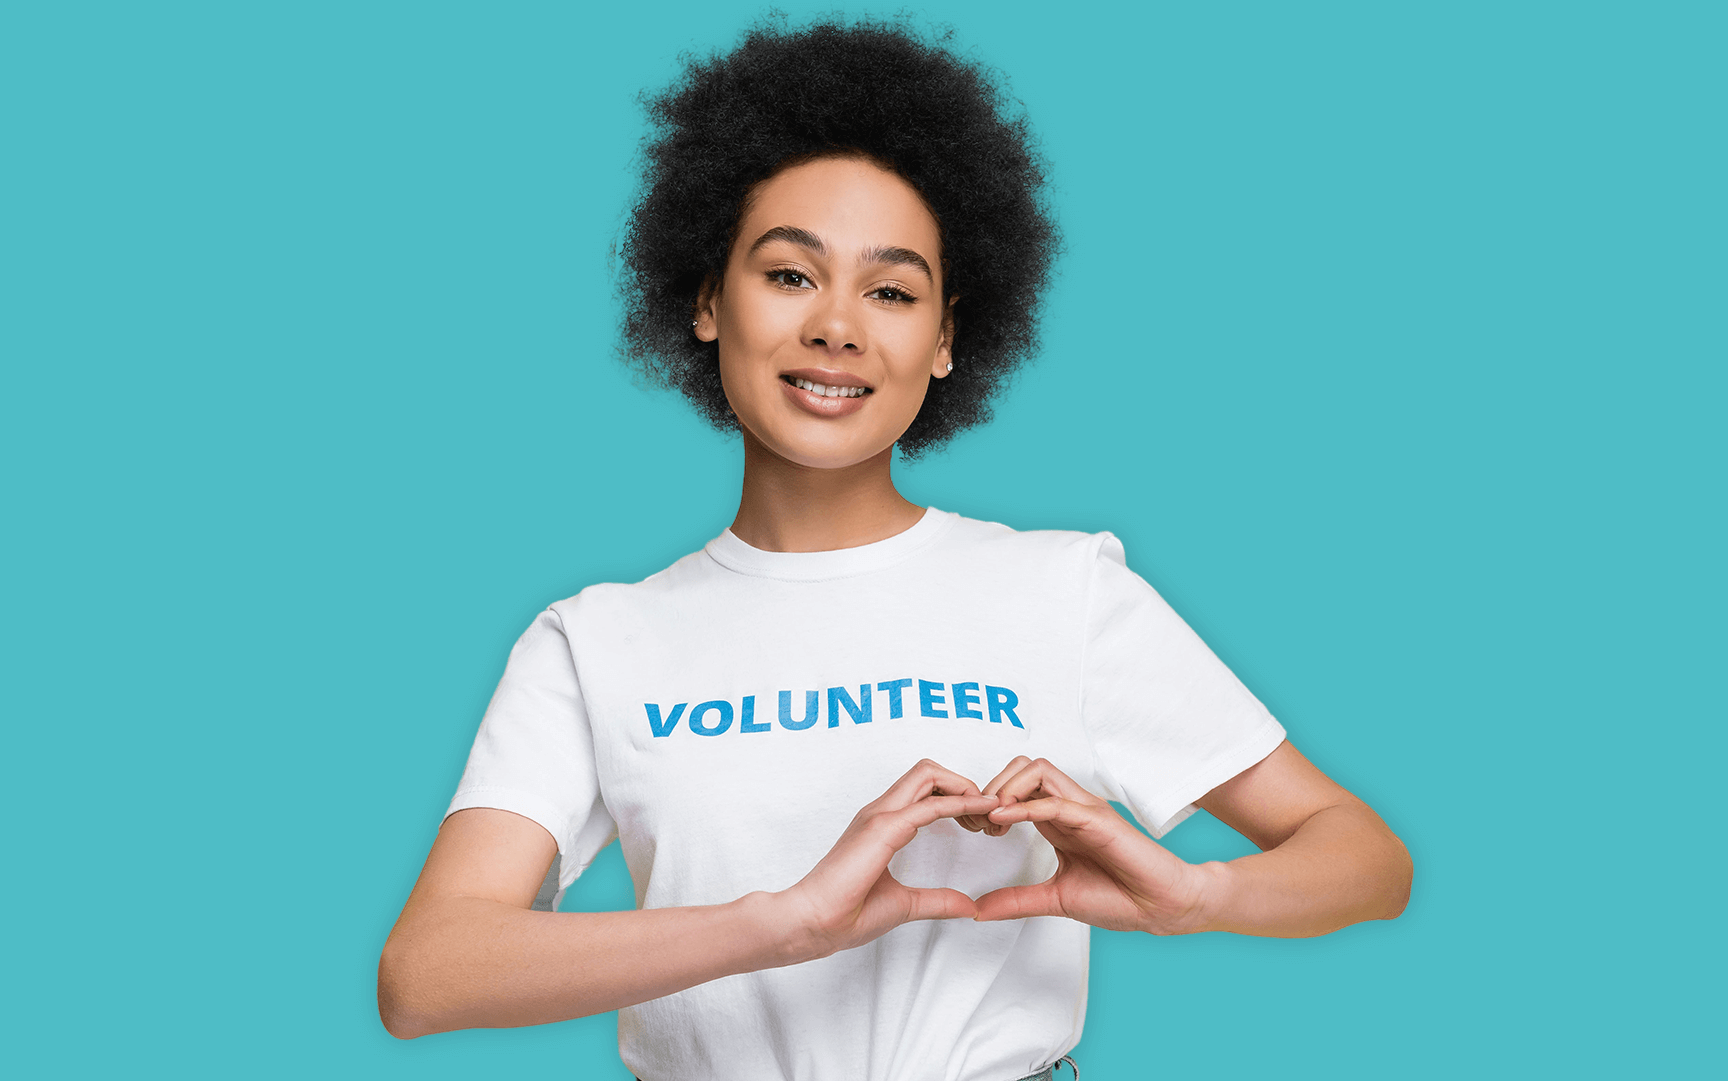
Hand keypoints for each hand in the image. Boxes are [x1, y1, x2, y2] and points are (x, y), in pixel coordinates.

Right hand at [776, 759, 1001, 960]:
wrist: (814, 924)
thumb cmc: (846, 914)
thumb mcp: (905, 904)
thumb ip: (937, 901)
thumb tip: (968, 906)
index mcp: (883, 824)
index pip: (925, 789)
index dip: (958, 797)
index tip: (982, 822)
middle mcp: (881, 812)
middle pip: (929, 771)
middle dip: (965, 784)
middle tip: (987, 816)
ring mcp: (880, 816)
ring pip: (928, 773)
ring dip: (964, 788)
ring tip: (986, 814)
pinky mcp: (883, 829)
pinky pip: (929, 804)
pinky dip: (960, 802)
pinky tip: (980, 811)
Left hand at [968, 757, 1211, 934]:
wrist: (1161, 909)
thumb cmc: (1120, 898)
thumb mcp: (1054, 899)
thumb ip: (1016, 900)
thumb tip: (978, 910)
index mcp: (1059, 821)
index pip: (1017, 787)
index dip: (988, 800)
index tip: (972, 828)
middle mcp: (1070, 807)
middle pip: (1023, 767)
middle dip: (992, 786)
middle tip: (977, 820)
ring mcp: (1085, 809)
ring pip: (1037, 771)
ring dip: (1006, 789)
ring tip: (990, 820)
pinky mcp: (1098, 820)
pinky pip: (1057, 802)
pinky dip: (1026, 807)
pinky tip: (1005, 821)